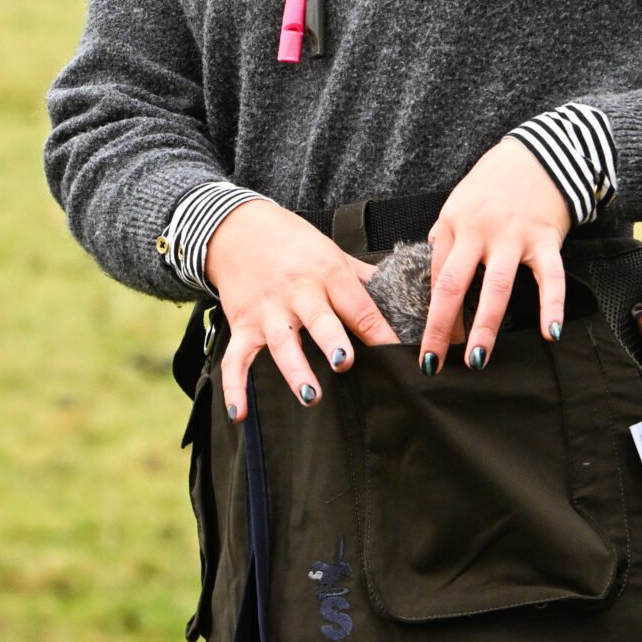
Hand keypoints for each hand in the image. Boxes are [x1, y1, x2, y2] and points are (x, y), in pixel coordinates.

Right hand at [204, 199, 400, 421]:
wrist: (239, 228)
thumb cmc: (296, 245)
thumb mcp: (334, 253)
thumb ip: (365, 280)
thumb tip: (406, 302)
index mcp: (327, 273)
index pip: (358, 305)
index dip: (380, 331)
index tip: (400, 356)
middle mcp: (298, 292)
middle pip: (318, 318)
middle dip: (332, 340)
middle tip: (345, 362)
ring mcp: (268, 311)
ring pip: (282, 342)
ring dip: (295, 370)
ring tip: (311, 396)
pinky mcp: (242, 325)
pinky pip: (235, 359)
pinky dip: (235, 386)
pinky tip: (241, 413)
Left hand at [418, 138, 570, 372]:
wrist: (539, 153)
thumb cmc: (494, 183)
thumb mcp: (458, 204)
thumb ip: (446, 238)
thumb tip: (433, 276)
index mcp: (452, 223)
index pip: (435, 276)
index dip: (428, 314)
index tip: (425, 346)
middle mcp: (478, 231)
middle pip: (453, 285)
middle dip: (441, 327)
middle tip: (433, 364)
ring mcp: (513, 236)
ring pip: (496, 287)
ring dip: (485, 325)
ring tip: (477, 358)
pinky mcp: (545, 239)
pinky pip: (550, 277)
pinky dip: (551, 306)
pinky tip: (550, 333)